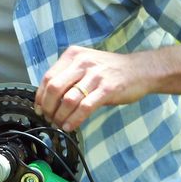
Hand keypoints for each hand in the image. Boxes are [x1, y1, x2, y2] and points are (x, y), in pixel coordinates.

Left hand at [35, 46, 151, 131]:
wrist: (141, 70)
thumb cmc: (112, 70)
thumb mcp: (87, 64)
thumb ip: (69, 76)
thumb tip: (49, 100)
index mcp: (74, 55)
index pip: (48, 77)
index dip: (40, 96)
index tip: (39, 109)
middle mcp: (82, 62)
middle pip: (54, 88)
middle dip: (48, 107)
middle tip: (49, 118)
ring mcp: (95, 75)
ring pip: (68, 99)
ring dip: (60, 116)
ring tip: (59, 124)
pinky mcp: (107, 89)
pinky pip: (85, 107)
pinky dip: (74, 119)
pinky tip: (70, 126)